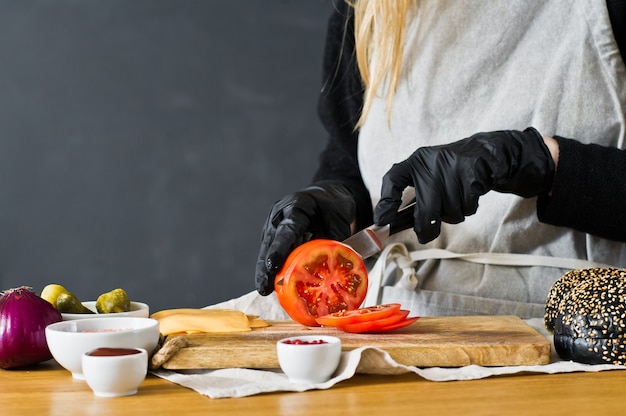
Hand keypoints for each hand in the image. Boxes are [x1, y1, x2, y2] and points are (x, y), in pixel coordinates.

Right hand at [255, 181, 355, 294]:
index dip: (279, 249)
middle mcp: (281, 214)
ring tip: (264, 289)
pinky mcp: (276, 233)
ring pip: (268, 248)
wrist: (329, 194)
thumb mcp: (340, 219)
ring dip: (265, 269)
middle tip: (264, 286)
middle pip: (271, 242)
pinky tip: (272, 284)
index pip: (287, 229)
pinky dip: (273, 267)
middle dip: (265, 265)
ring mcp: (276, 223)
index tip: (272, 265)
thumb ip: (334, 242)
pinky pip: (273, 251)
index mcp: (297, 206)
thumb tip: (333, 268)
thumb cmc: (334, 204)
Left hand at [374, 128, 555, 243]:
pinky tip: (468, 194)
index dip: (386, 201)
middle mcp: (432, 163)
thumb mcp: (426, 174)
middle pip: (425, 211)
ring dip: (452, 214)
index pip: (393, 178)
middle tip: (424, 234)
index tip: (382, 220)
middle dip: (425, 228)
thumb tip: (391, 224)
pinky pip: (466, 208)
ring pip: (449, 213)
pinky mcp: (473, 176)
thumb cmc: (448, 171)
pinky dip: (467, 208)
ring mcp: (453, 169)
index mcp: (416, 161)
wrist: (484, 153)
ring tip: (455, 198)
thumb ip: (412, 196)